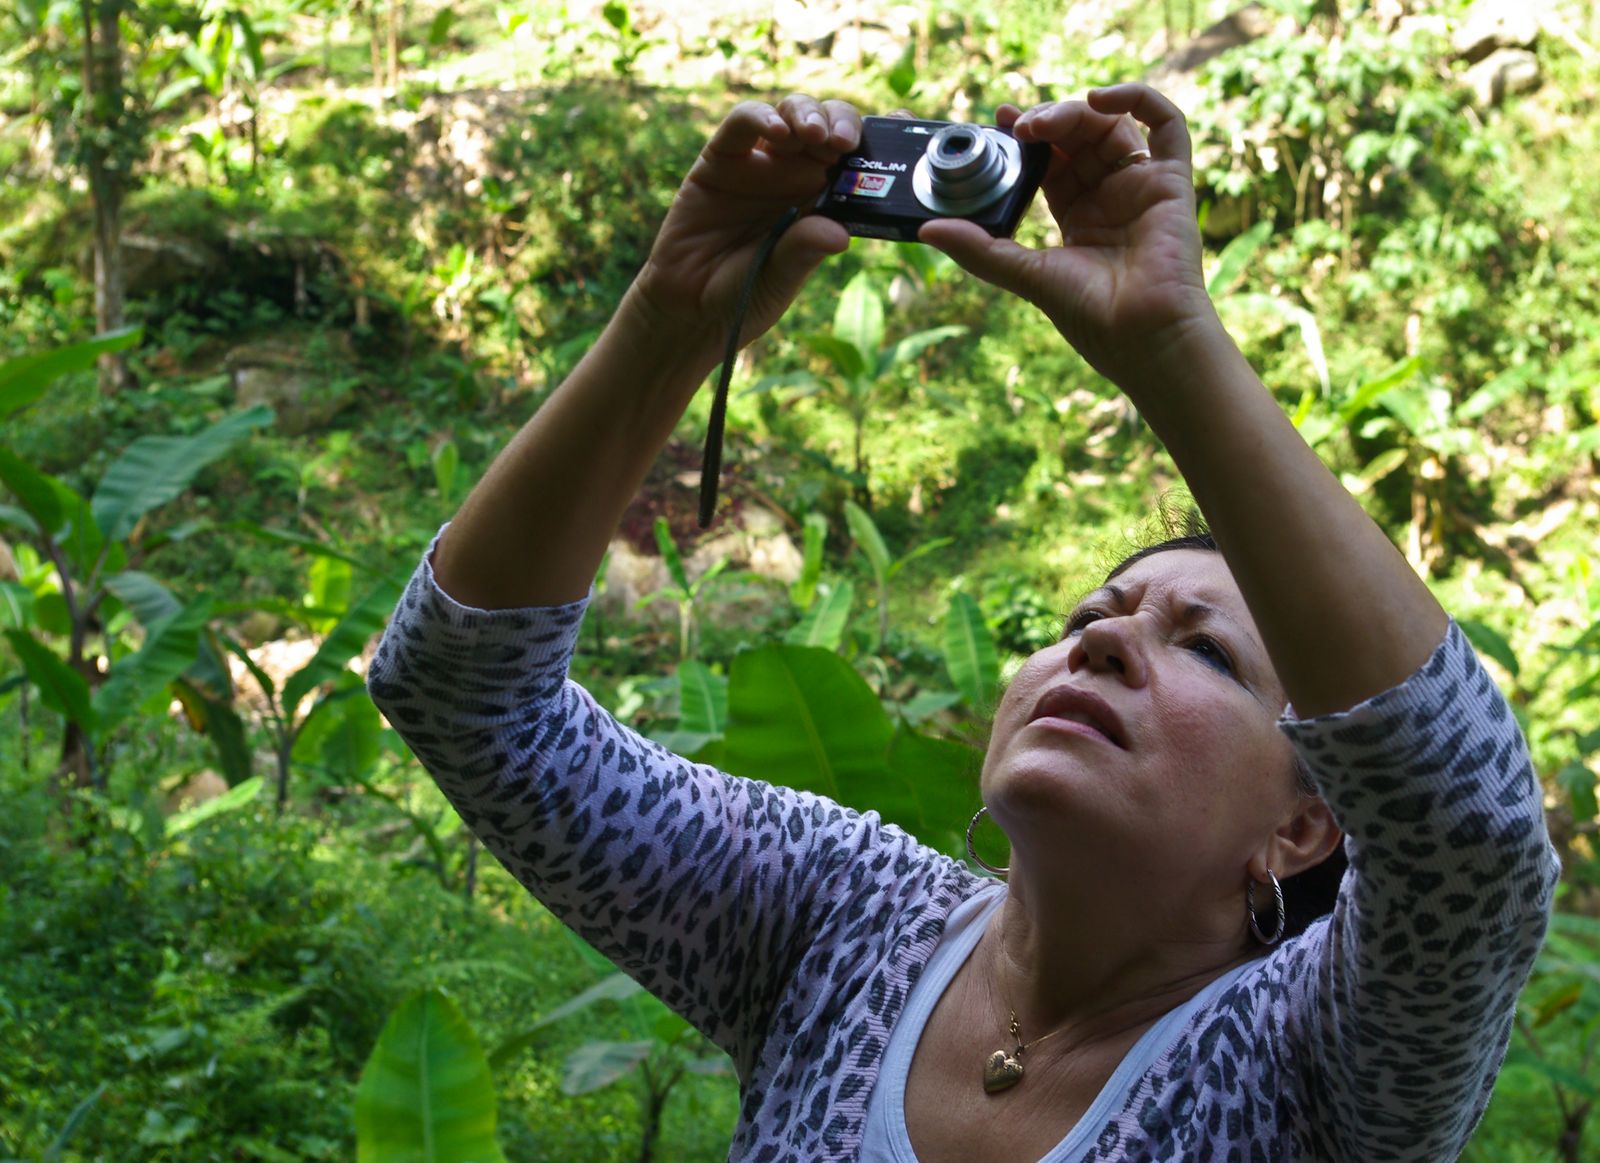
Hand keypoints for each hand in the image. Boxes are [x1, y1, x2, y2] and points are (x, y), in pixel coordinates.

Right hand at [632, 95, 860, 355]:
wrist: (690, 308)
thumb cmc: (744, 295)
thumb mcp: (781, 279)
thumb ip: (804, 251)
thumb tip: (840, 235)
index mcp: (825, 198)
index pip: (860, 155)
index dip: (883, 134)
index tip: (903, 126)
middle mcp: (796, 173)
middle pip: (830, 125)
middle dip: (843, 124)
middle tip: (844, 143)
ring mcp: (760, 162)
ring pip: (793, 114)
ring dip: (808, 115)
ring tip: (815, 136)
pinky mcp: (722, 157)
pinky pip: (744, 124)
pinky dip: (762, 118)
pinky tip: (777, 132)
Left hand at [918, 84, 1216, 386]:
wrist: (1141, 337)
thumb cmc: (1090, 315)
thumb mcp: (1024, 274)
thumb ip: (978, 249)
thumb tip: (926, 230)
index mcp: (1077, 214)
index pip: (1051, 160)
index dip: (1026, 135)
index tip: (997, 119)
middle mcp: (1110, 195)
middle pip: (1078, 137)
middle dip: (1046, 121)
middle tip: (1016, 124)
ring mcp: (1142, 186)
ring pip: (1111, 125)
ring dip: (1074, 112)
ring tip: (1040, 124)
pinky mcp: (1172, 181)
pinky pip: (1167, 124)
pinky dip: (1138, 99)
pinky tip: (1099, 99)